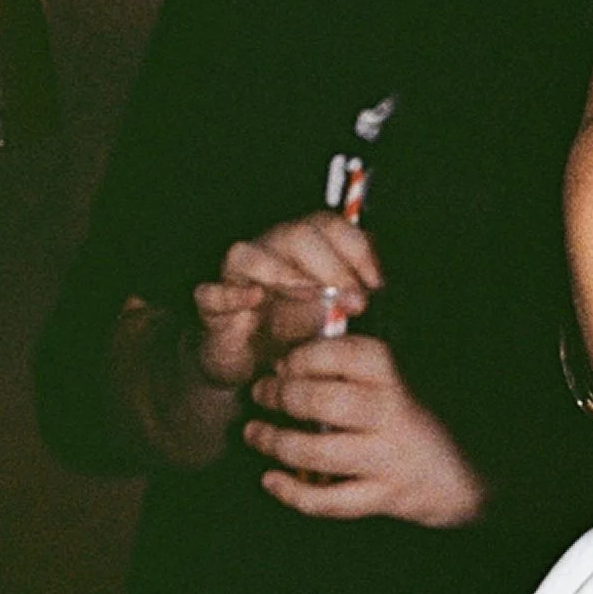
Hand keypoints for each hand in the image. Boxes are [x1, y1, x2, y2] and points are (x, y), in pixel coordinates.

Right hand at [190, 209, 382, 394]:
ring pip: (249, 254)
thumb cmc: (296, 334)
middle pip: (294, 234)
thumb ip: (353, 297)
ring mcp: (237, 279)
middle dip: (331, 265)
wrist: (252, 367)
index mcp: (302, 250)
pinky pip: (211, 293)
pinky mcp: (212, 308)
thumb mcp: (334, 316)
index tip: (378, 282)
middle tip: (356, 300)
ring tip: (312, 294)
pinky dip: (231, 294)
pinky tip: (254, 299)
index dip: (356, 247)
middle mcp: (269, 254)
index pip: (328, 226)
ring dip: (284, 272)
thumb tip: (382, 286)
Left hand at [246, 332, 486, 526]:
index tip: (284, 362)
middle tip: (261, 393)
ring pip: (320, 452)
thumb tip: (286, 362)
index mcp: (396, 379)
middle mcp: (393, 415)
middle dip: (282, 396)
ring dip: (276, 442)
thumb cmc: (415, 420)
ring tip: (254, 432)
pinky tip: (271, 480)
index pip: (346, 355)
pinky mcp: (384, 496)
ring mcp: (388, 458)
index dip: (305, 356)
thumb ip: (352, 369)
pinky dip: (293, 493)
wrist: (464, 475)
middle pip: (326, 402)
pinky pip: (330, 501)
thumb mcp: (396, 383)